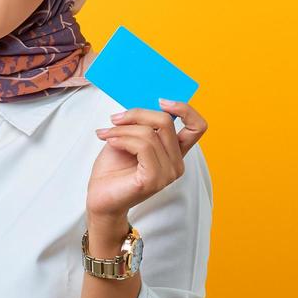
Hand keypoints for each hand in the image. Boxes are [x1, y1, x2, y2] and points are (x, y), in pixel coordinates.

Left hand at [88, 99, 207, 221]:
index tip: (161, 100)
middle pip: (166, 122)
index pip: (197, 126)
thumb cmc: (113, 169)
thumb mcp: (129, 137)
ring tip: (106, 134)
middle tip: (115, 119)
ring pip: (150, 133)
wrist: (100, 197)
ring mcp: (167, 173)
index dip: (185, 109)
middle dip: (137, 114)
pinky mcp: (154, 179)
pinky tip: (110, 142)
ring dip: (123, 129)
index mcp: (174, 152)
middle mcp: (176, 163)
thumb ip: (143, 123)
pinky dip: (122, 139)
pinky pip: (142, 147)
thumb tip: (144, 101)